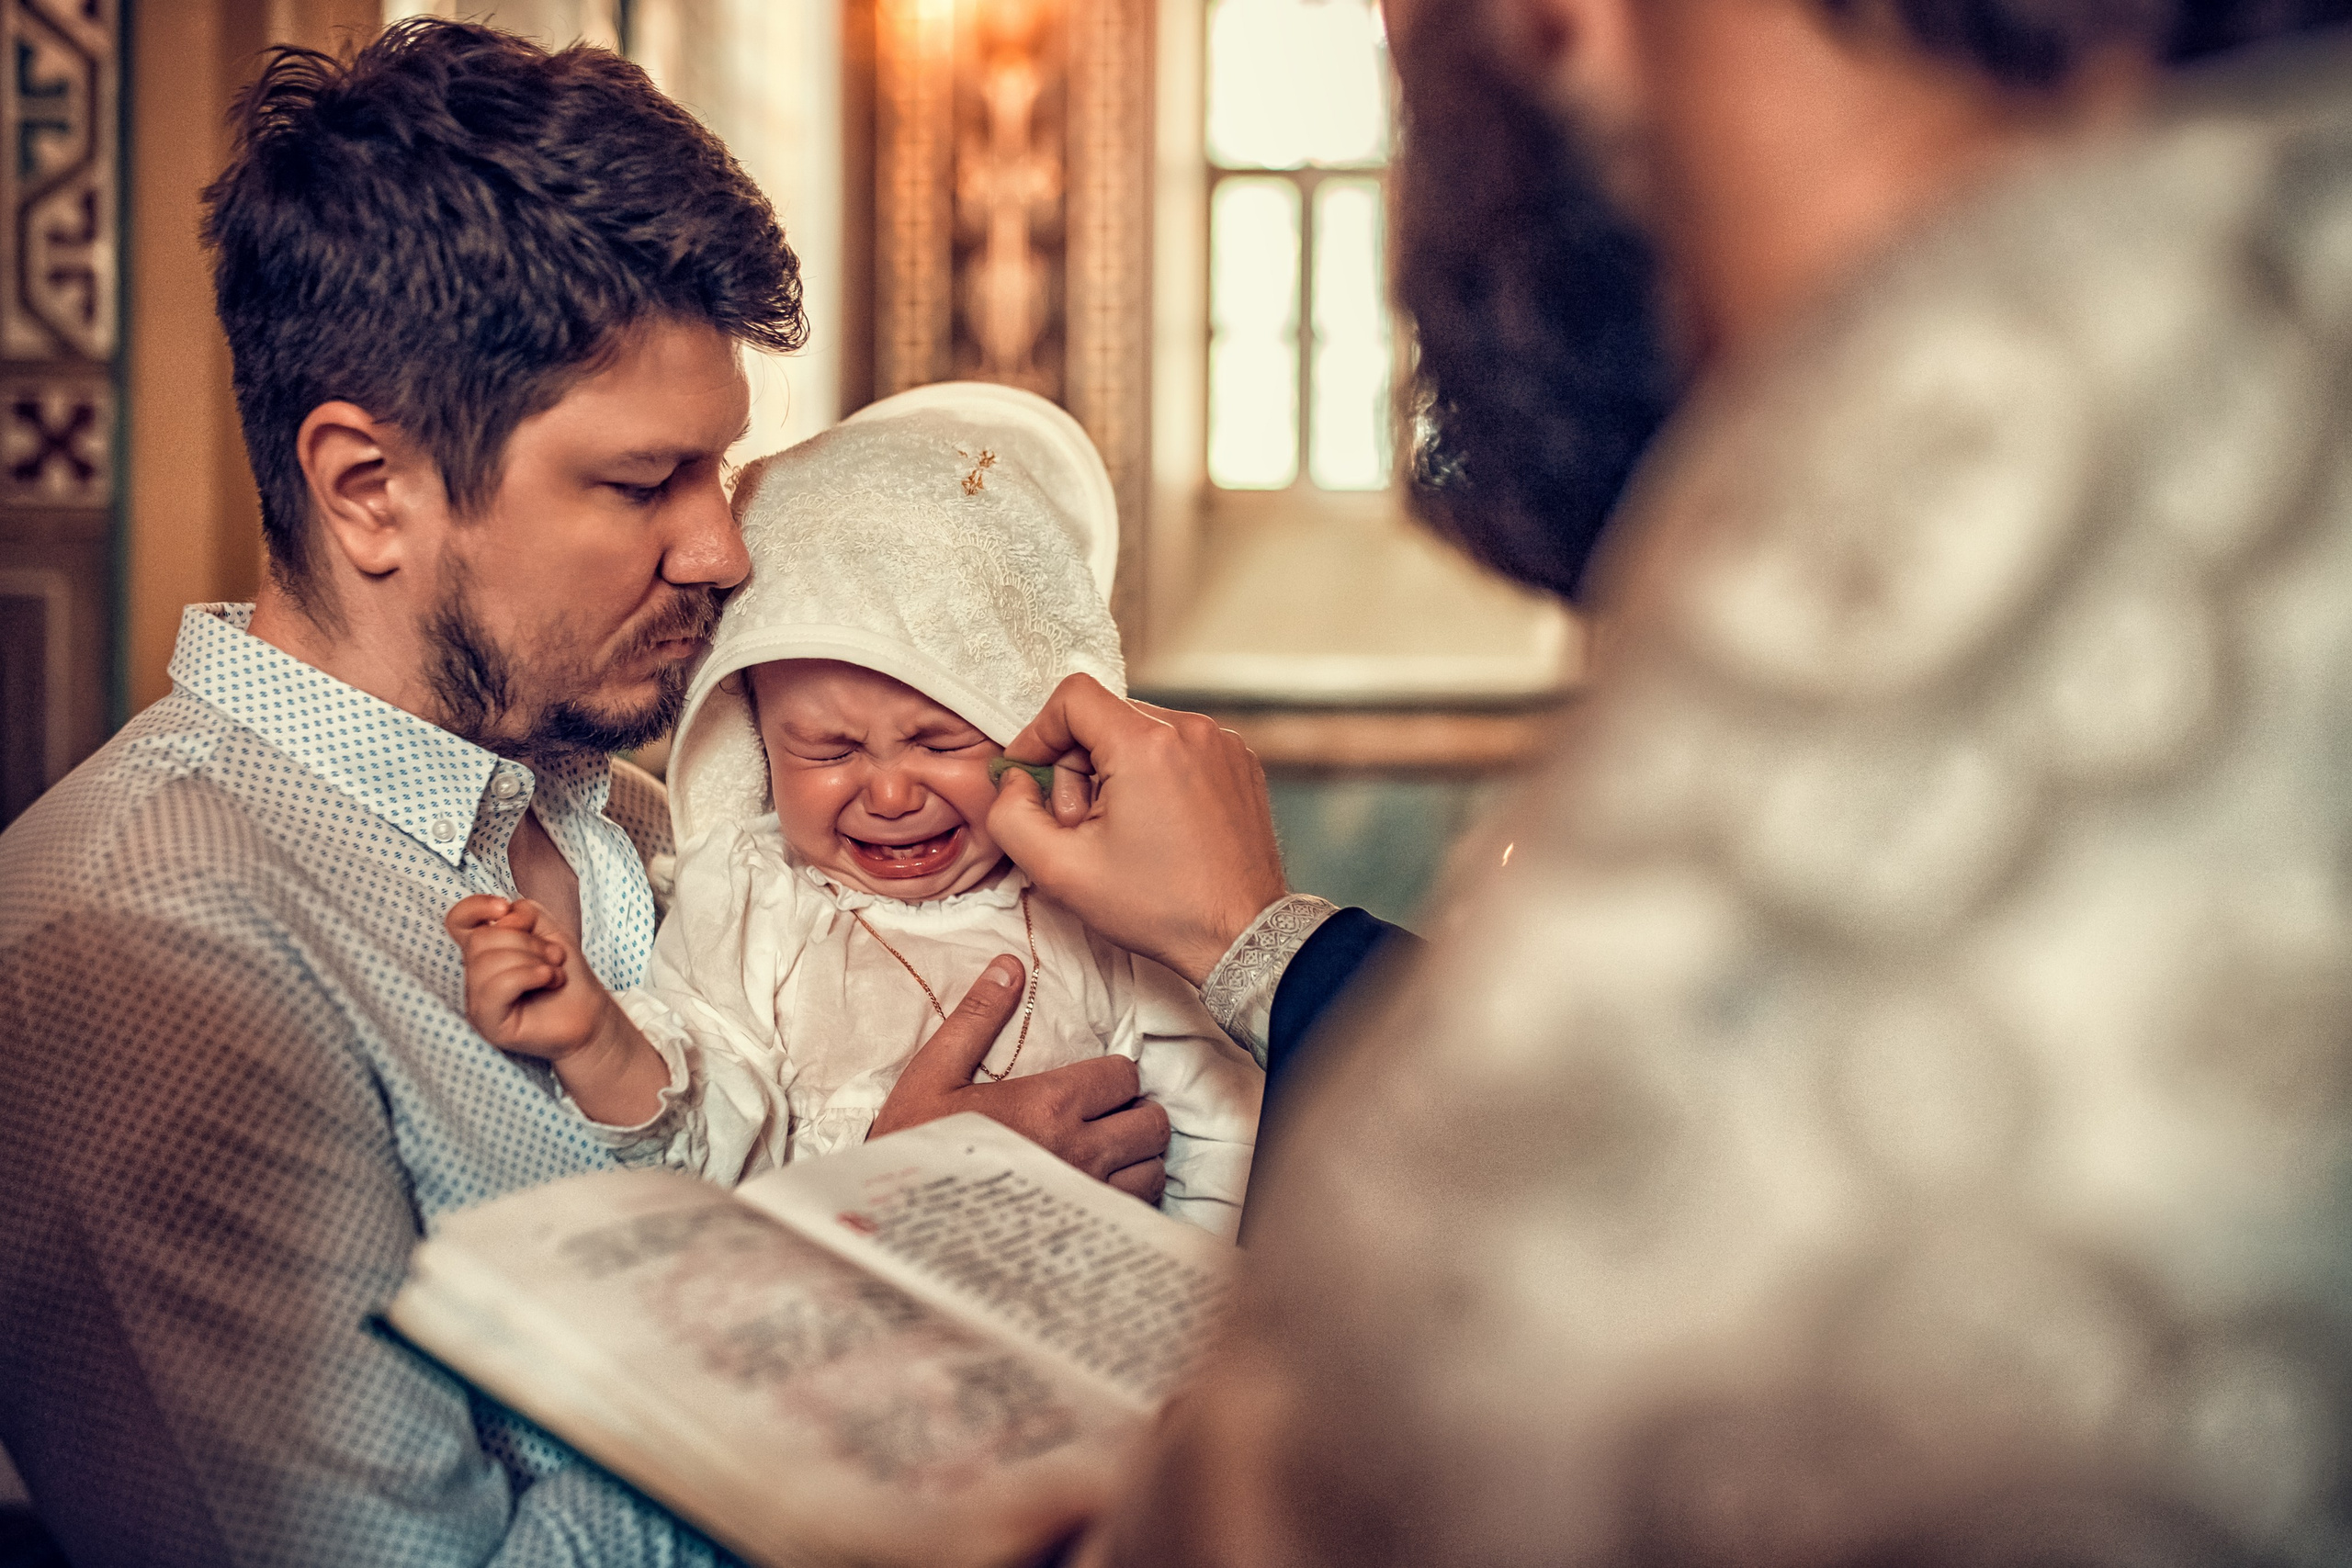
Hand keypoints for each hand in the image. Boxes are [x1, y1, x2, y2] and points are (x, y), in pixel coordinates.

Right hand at [445, 895, 667, 1125]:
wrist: (590, 1014)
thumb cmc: (566, 973)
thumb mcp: (548, 929)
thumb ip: (524, 911)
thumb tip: (501, 920)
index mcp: (484, 950)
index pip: (457, 921)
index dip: (474, 907)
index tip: (503, 908)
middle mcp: (474, 976)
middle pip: (481, 939)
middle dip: (527, 941)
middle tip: (553, 956)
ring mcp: (477, 1001)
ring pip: (487, 961)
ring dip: (533, 960)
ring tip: (553, 973)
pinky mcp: (487, 1022)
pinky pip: (498, 986)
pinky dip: (529, 975)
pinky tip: (549, 980)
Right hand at [871, 954, 1170, 1204]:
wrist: (898, 1222)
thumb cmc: (914, 1145)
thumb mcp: (935, 1074)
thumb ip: (978, 1018)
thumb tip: (1009, 967)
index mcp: (1049, 1104)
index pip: (1124, 1076)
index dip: (1114, 1075)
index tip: (1093, 1083)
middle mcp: (1080, 1150)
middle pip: (1151, 1124)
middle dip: (1136, 1113)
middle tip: (1109, 1115)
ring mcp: (1086, 1197)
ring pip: (1150, 1171)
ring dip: (1137, 1158)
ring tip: (1109, 1153)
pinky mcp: (1083, 1233)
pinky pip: (1134, 1212)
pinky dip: (1128, 1198)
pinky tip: (1100, 1191)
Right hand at [987, 674, 1286, 985]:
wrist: (1243, 935)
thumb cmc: (1160, 907)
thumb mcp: (1060, 871)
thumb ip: (1011, 816)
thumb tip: (1013, 781)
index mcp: (1147, 744)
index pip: (1072, 697)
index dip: (1038, 734)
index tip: (1031, 777)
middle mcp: (1191, 730)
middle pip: (1104, 717)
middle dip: (1076, 766)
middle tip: (1080, 824)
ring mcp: (1222, 743)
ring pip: (1139, 731)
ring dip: (1114, 772)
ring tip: (1121, 830)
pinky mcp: (1239, 762)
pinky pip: (1176, 748)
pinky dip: (1153, 776)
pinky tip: (1155, 826)